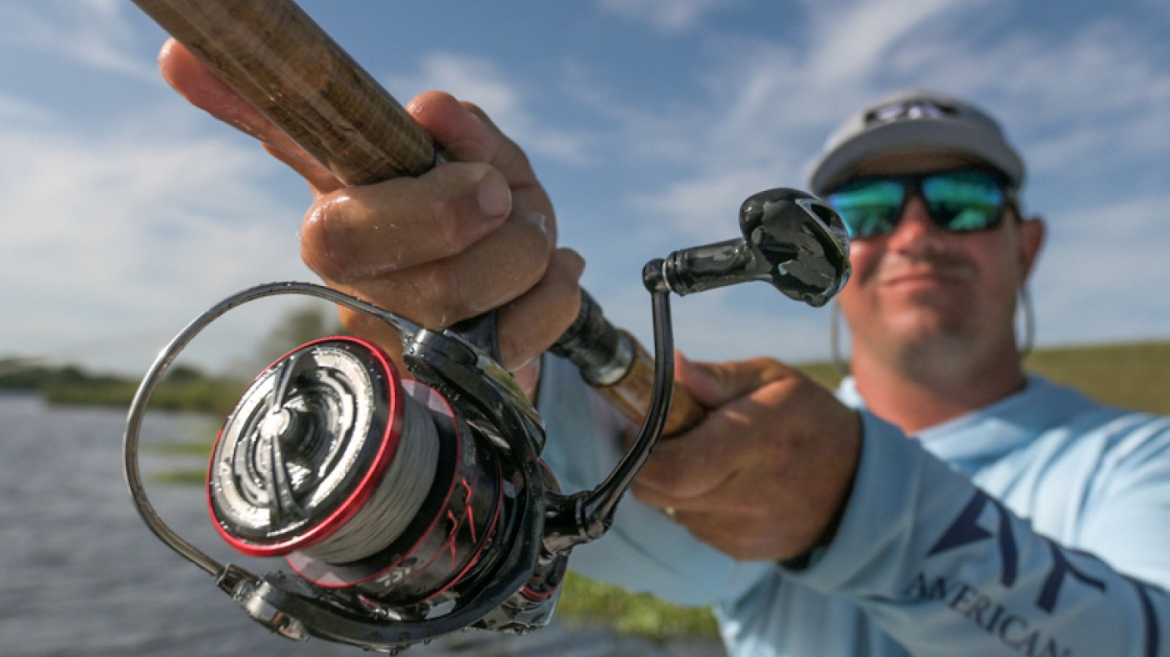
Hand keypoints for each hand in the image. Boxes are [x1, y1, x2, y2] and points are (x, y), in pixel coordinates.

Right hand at [157, 40, 584, 389]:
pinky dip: (558, 293)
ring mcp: (409, 351)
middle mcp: (360, 301)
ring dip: (533, 256)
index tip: (489, 180)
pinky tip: (558, 269)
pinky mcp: (458, 385)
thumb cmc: (469, 210)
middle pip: (439, 288)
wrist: (501, 284)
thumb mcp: (468, 157)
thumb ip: (456, 131)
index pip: (345, 236)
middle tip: (516, 204)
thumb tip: (434, 111)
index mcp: (334, 229)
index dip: (431, 211)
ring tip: (535, 231)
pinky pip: (522, 343)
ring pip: (483, 318)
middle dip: (509, 237)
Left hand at [632, 355, 861, 561]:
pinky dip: (694, 503)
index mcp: (756, 442)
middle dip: (648, 464)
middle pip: (658, 490)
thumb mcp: (771, 379)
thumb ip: (715, 377)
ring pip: (671, 508)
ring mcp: (743, 530)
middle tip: (667, 438)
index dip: (641, 449)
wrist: (855, 484)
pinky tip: (724, 483)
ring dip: (673, 484)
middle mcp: (748, 494)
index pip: (672, 466)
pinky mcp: (740, 551)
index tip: (641, 425)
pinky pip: (692, 525)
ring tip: (707, 458)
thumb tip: (671, 367)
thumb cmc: (807, 420)